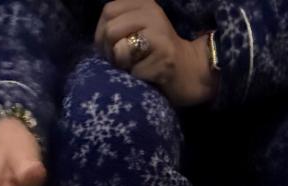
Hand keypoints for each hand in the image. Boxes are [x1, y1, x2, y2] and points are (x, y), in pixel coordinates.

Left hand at [94, 0, 214, 106]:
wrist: (190, 70)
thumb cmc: (155, 52)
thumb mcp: (137, 27)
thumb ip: (117, 24)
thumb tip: (98, 40)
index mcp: (144, 2)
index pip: (108, 11)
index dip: (102, 33)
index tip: (111, 47)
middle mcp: (153, 12)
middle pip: (110, 29)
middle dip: (108, 51)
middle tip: (121, 61)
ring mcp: (160, 33)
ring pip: (119, 48)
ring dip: (121, 64)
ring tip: (133, 65)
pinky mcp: (164, 56)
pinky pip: (133, 70)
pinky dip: (135, 77)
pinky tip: (147, 74)